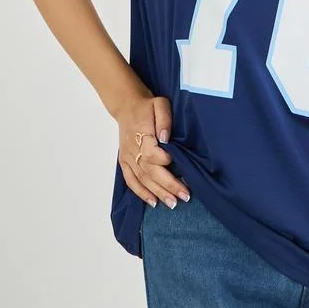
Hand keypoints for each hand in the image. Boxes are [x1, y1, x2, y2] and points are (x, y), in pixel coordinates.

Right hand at [115, 93, 190, 207]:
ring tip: (172, 204)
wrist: (126, 105)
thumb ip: (164, 119)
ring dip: (157, 193)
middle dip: (168, 186)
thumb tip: (165, 138)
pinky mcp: (124, 162)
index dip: (166, 162)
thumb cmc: (147, 105)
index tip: (181, 166)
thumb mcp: (160, 104)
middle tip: (184, 197)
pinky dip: (141, 193)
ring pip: (142, 179)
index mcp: (142, 135)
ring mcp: (127, 157)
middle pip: (150, 172)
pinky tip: (152, 202)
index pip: (154, 154)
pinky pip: (130, 181)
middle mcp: (133, 150)